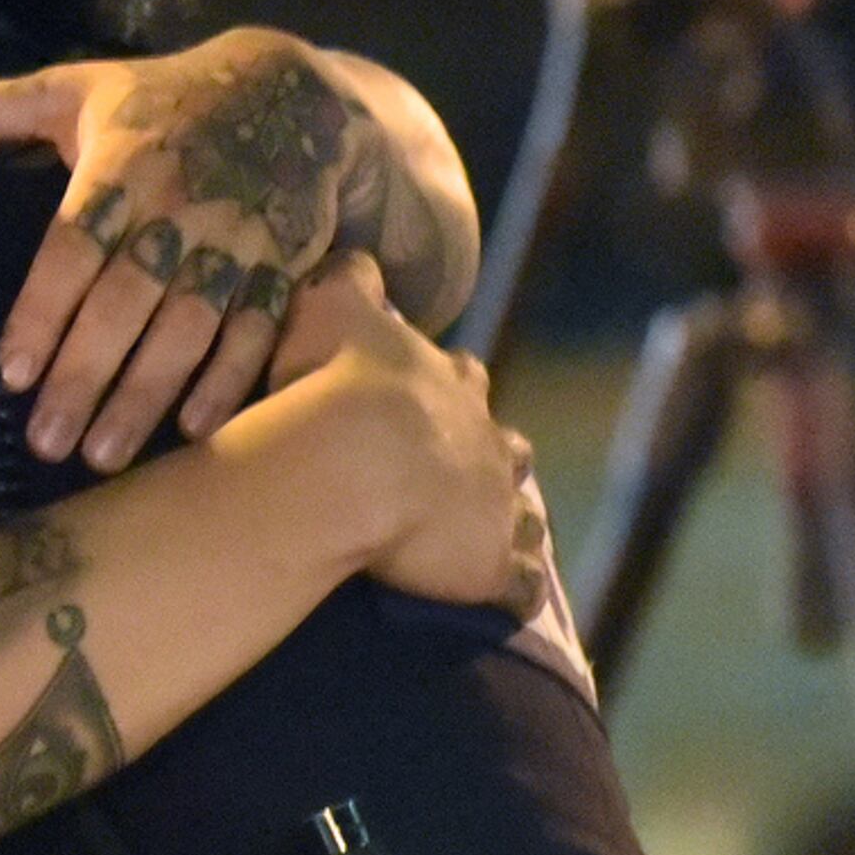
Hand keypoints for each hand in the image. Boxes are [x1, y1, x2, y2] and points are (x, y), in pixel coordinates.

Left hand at [0, 30, 389, 471]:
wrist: (294, 90)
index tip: (10, 373)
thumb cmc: (160, 100)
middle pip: (127, 298)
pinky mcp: (283, 263)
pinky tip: (194, 431)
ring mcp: (236, 238)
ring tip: (104, 455)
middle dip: (87, 373)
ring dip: (149, 393)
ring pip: (190, 325)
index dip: (44, 310)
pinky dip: (231, 380)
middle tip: (45, 443)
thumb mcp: (74, 90)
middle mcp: (179, 205)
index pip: (75, 245)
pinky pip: (256, 328)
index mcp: (122, 163)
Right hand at [267, 255, 548, 613]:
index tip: (418, 400)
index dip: (442, 388)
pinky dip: (511, 589)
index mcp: (449, 383)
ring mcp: (499, 505)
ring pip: (520, 512)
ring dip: (506, 523)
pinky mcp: (494, 566)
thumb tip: (353, 254)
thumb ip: (349, 279)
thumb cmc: (334, 383)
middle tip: (453, 475)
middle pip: (501, 444)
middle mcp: (487, 440)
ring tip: (482, 539)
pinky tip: (504, 600)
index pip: (458, 378)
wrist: (354, 462)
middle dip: (485, 455)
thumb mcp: (334, 306)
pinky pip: (515, 584)